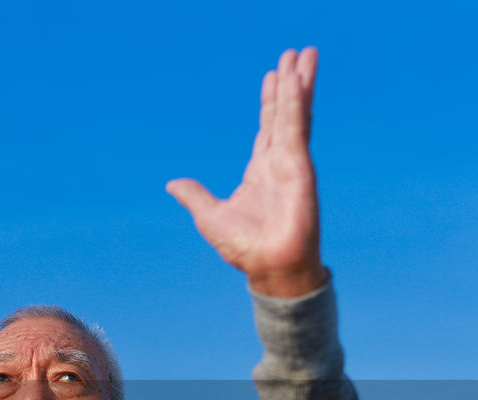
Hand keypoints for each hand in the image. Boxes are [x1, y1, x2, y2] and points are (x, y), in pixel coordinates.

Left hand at [167, 47, 326, 297]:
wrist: (268, 267)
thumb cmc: (244, 248)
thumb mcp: (209, 216)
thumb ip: (195, 195)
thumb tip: (173, 184)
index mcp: (260, 172)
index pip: (267, 128)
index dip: (270, 102)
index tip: (273, 76)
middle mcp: (279, 162)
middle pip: (285, 114)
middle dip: (289, 84)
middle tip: (294, 53)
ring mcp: (292, 163)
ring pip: (296, 114)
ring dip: (299, 84)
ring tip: (304, 55)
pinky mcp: (300, 167)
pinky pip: (296, 128)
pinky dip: (296, 104)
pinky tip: (296, 82)